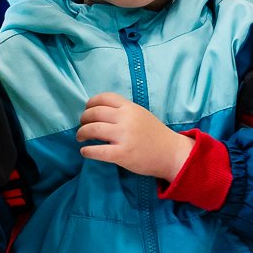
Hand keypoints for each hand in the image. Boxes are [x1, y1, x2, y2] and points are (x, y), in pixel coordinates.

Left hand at [77, 92, 192, 180]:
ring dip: (82, 133)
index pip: (105, 98)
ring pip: (92, 130)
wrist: (171, 154)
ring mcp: (124, 136)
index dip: (91, 103)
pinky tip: (85, 151)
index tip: (87, 109)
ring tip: (81, 137)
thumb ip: (124, 111)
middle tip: (82, 125)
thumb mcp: (141, 114)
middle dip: (84, 119)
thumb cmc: (155, 134)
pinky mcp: (122, 154)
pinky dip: (87, 151)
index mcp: (130, 108)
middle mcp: (126, 119)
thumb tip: (100, 112)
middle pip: (95, 113)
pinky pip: (97, 151)